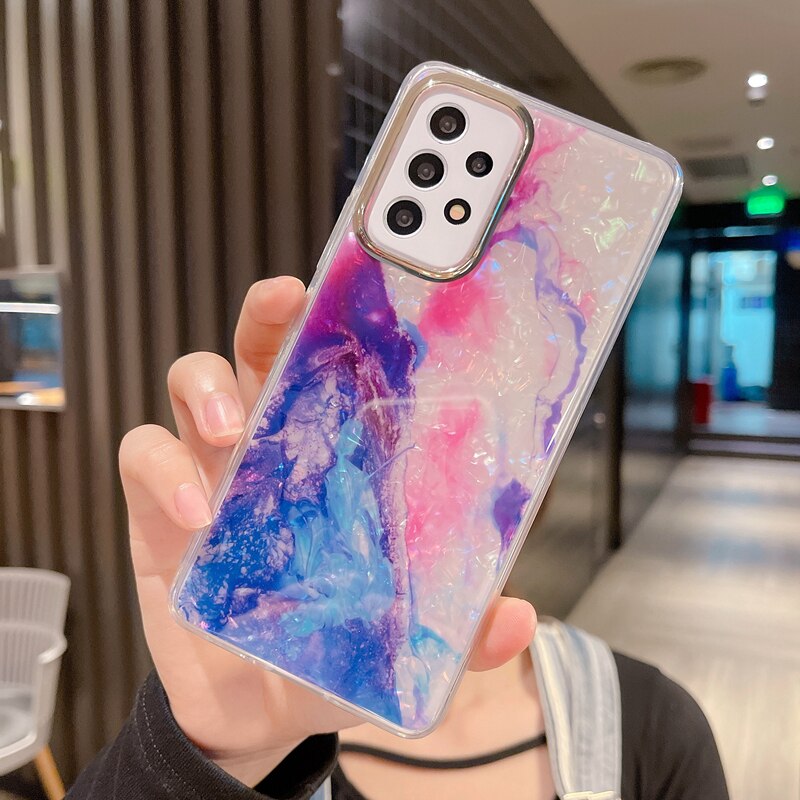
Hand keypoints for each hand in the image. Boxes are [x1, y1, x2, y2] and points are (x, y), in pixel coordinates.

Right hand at [119, 276, 536, 785]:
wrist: (258, 708)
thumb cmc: (330, 645)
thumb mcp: (398, 633)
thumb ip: (457, 627)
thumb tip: (518, 619)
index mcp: (333, 451)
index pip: (334, 366)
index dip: (341, 321)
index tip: (359, 290)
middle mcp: (270, 442)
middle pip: (259, 346)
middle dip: (268, 314)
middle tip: (285, 305)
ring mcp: (210, 467)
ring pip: (192, 378)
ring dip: (207, 386)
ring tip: (232, 430)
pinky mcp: (155, 506)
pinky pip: (143, 455)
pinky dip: (162, 469)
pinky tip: (194, 511)